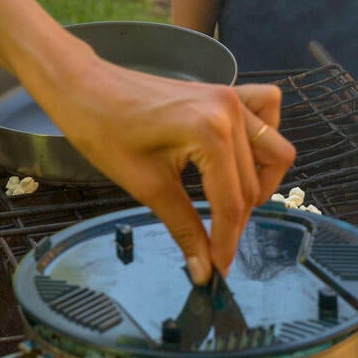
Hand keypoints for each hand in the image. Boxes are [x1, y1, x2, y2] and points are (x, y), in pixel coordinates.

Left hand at [45, 59, 294, 279]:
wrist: (84, 87)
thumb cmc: (105, 131)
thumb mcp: (148, 187)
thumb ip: (185, 229)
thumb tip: (204, 270)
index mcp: (210, 134)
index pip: (232, 203)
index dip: (226, 243)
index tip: (218, 270)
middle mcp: (230, 112)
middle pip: (251, 185)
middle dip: (236, 222)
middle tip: (215, 248)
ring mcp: (231, 98)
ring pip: (272, 151)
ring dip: (259, 183)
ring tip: (232, 206)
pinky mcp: (225, 92)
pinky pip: (266, 112)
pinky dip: (264, 138)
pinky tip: (244, 158)